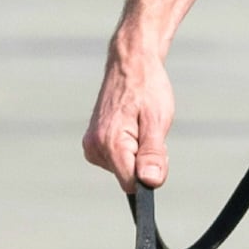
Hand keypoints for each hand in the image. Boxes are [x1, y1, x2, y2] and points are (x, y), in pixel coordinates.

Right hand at [82, 43, 172, 190]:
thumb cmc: (147, 88)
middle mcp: (95, 148)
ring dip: (138, 154)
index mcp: (110, 144)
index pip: (132, 185)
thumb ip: (152, 154)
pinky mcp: (92, 144)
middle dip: (145, 162)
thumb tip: (151, 183)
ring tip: (140, 125)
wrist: (130, 63)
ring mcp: (91, 146)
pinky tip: (131, 127)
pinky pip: (117, 161)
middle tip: (149, 131)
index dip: (150, 174)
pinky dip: (129, 149)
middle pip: (128, 178)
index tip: (157, 149)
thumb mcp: (157, 120)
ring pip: (123, 170)